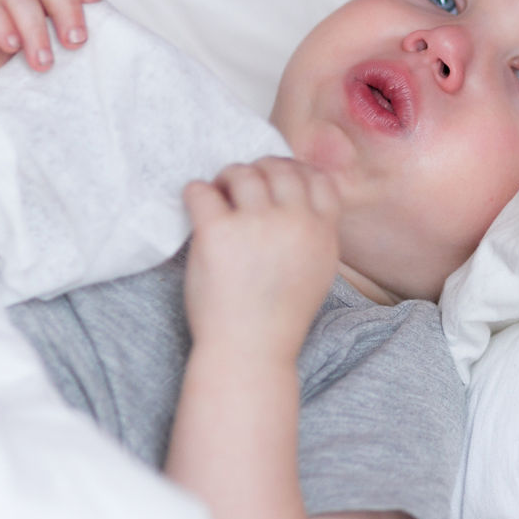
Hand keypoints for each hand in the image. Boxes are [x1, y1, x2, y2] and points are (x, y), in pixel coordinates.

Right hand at [0, 0, 101, 127]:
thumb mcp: (59, 67)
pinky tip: (11, 46)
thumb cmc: (20, 90)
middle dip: (67, 8)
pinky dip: (0, 23)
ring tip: (43, 63)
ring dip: (35, 27)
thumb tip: (118, 46)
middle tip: (75, 43)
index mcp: (46, 0)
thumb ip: (77, 47)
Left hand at [182, 158, 342, 364]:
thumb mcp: (318, 272)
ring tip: (218, 196)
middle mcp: (294, 222)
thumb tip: (297, 195)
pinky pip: (201, 191)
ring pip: (241, 173)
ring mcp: (256, 224)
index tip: (276, 181)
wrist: (250, 350)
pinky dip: (196, 193)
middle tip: (240, 187)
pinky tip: (197, 207)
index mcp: (322, 232)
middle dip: (257, 171)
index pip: (317, 178)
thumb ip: (315, 233)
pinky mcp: (217, 232)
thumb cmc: (279, 316)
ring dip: (226, 179)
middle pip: (278, 168)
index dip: (295, 171)